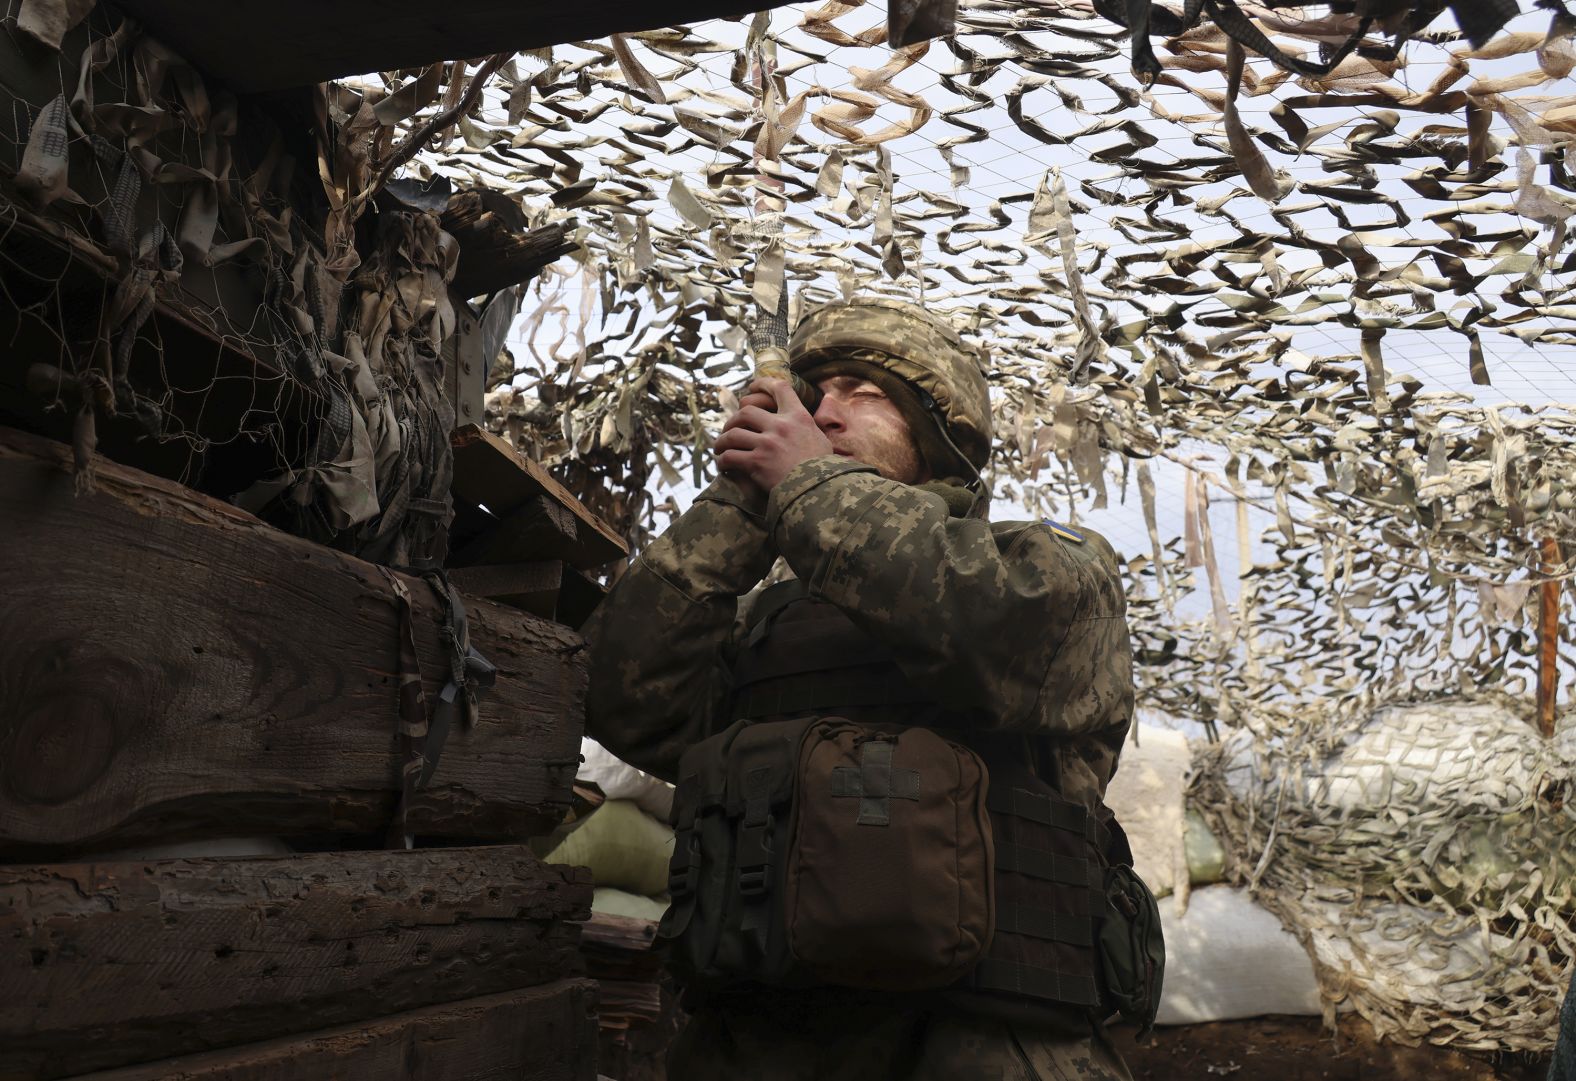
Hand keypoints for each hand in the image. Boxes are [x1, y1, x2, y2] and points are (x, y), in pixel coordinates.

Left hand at [714, 378, 832, 492]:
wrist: (820, 491)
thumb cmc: (823, 470)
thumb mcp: (821, 440)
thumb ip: (806, 428)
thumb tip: (801, 423)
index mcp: (799, 417)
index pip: (780, 388)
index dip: (763, 384)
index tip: (752, 387)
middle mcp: (782, 426)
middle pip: (746, 411)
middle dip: (733, 420)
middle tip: (728, 430)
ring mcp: (768, 443)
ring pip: (733, 434)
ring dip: (722, 442)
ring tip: (719, 449)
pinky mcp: (757, 462)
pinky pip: (730, 456)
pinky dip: (723, 460)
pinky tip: (724, 466)